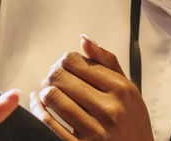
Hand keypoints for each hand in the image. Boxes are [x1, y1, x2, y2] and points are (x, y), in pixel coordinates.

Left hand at [31, 35, 151, 140]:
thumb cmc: (132, 120)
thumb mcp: (128, 88)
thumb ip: (107, 62)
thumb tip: (84, 39)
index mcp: (121, 89)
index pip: (77, 62)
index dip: (64, 60)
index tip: (63, 64)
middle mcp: (109, 109)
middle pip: (62, 78)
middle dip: (52, 74)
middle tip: (52, 77)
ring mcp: (94, 130)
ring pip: (53, 98)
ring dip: (45, 91)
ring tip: (48, 91)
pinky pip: (49, 123)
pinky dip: (38, 110)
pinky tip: (39, 104)